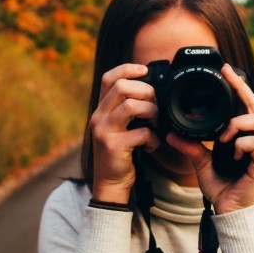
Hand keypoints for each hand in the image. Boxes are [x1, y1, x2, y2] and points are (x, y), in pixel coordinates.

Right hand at [90, 63, 159, 203]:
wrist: (110, 183)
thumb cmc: (120, 153)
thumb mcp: (118, 127)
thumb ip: (127, 109)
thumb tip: (151, 90)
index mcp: (101, 109)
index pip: (108, 78)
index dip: (127, 69)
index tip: (145, 70)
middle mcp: (99, 117)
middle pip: (121, 87)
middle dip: (146, 91)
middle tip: (155, 105)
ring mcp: (105, 131)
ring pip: (132, 106)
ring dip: (151, 111)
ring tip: (155, 123)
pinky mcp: (114, 146)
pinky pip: (141, 132)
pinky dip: (152, 138)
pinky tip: (152, 145)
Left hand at [166, 63, 253, 213]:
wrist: (227, 211)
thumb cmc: (220, 186)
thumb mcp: (200, 162)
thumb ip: (191, 146)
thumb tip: (172, 133)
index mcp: (243, 136)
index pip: (244, 105)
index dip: (237, 86)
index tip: (225, 69)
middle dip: (242, 89)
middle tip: (228, 75)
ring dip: (238, 124)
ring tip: (223, 138)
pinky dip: (241, 145)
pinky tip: (231, 155)